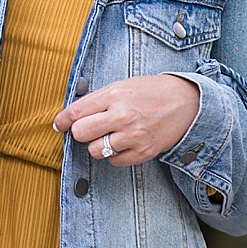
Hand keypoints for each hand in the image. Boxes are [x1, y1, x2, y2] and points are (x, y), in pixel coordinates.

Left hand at [53, 75, 199, 167]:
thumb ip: (99, 99)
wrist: (187, 103)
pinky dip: (114, 155)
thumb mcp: (123, 85)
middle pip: (81, 134)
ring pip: (95, 151)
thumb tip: (72, 116)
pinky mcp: (143, 152)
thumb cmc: (152, 92)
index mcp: (115, 95)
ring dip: (98, 145)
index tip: (59, 125)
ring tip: (110, 135)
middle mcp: (122, 116)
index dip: (63, 120)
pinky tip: (123, 143)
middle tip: (90, 129)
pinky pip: (114, 161)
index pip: (77, 111)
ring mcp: (133, 136)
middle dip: (81, 132)